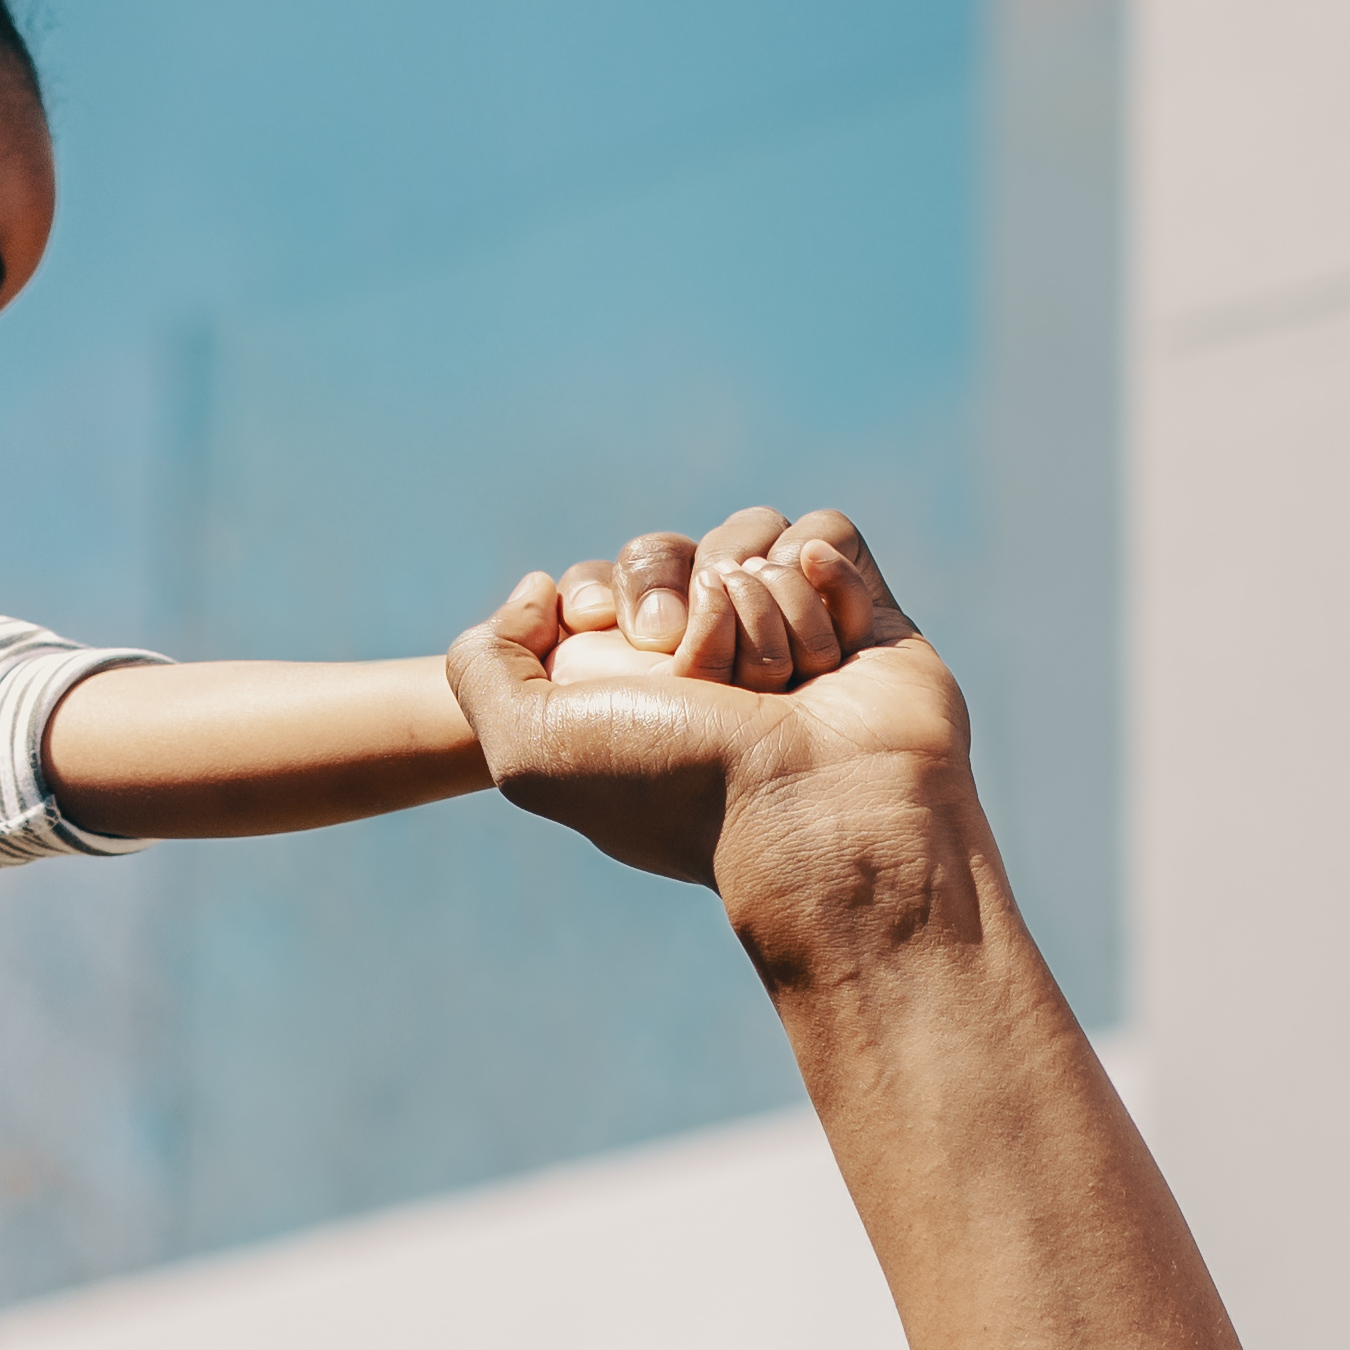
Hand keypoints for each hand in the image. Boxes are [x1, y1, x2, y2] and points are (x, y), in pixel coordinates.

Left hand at [448, 504, 964, 886]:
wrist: (820, 814)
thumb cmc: (678, 787)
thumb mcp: (527, 749)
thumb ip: (484, 664)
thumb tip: (540, 589)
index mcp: (639, 688)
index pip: (608, 581)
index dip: (605, 593)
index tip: (609, 629)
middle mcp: (715, 661)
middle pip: (681, 553)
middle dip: (692, 604)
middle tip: (709, 676)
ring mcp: (791, 635)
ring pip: (756, 541)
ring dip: (765, 607)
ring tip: (786, 683)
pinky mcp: (864, 614)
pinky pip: (826, 534)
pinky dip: (824, 575)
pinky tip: (832, 637)